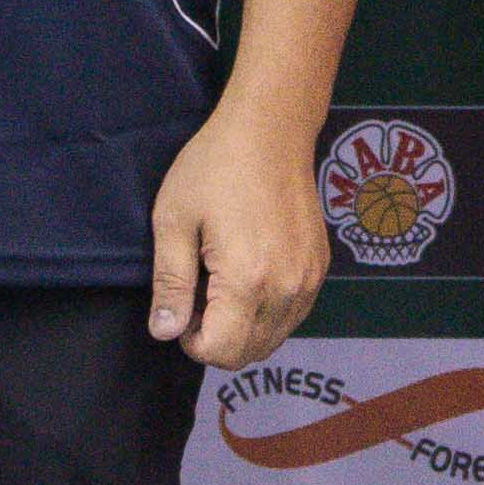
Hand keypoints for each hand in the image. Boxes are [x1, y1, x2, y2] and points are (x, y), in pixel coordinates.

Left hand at [149, 100, 327, 370]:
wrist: (270, 130)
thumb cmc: (215, 167)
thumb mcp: (175, 219)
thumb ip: (171, 282)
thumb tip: (164, 332)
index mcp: (248, 280)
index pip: (221, 352)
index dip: (191, 340)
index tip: (182, 307)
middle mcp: (287, 288)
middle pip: (249, 353)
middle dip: (216, 339)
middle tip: (198, 293)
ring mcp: (308, 280)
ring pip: (273, 339)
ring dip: (242, 329)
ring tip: (220, 281)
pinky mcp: (319, 269)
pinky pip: (291, 316)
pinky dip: (266, 313)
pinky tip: (247, 274)